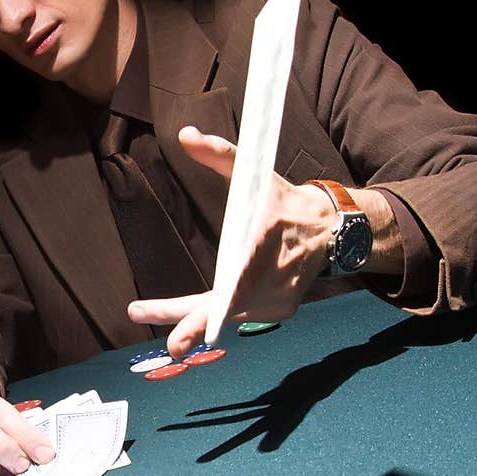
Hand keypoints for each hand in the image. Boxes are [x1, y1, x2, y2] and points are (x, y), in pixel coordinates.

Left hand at [127, 127, 334, 355]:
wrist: (329, 229)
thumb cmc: (282, 200)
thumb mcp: (255, 172)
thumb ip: (219, 154)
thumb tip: (185, 133)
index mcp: (263, 244)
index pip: (238, 281)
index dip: (215, 309)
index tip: (190, 333)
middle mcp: (273, 278)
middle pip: (226, 309)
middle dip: (191, 326)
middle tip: (162, 341)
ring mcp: (278, 300)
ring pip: (227, 315)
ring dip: (191, 317)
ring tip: (147, 309)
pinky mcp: (281, 311)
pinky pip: (242, 314)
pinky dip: (221, 309)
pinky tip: (211, 302)